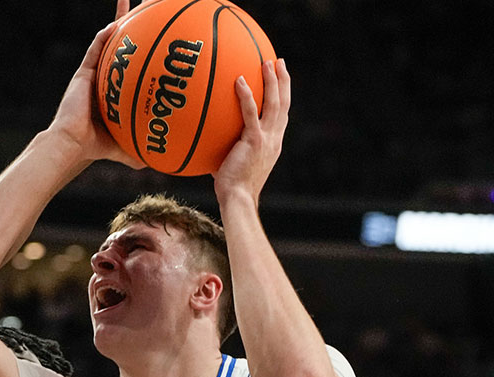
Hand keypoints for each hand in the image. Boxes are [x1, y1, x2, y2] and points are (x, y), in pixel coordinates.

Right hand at [45, 1, 147, 168]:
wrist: (73, 143)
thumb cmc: (95, 147)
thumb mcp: (124, 148)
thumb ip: (138, 152)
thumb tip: (156, 165)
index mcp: (116, 89)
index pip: (132, 64)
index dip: (143, 49)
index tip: (157, 35)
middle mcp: (106, 76)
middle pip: (122, 44)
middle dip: (132, 23)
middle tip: (147, 5)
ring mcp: (94, 71)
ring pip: (108, 39)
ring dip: (118, 19)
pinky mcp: (83, 72)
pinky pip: (95, 49)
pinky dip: (105, 36)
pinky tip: (116, 25)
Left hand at [212, 58, 290, 202]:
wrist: (238, 199)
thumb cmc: (232, 188)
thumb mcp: (234, 163)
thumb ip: (228, 147)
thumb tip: (209, 138)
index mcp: (273, 143)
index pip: (281, 115)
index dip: (283, 95)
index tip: (280, 78)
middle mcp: (274, 139)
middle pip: (284, 104)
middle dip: (283, 81)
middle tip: (279, 61)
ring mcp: (267, 139)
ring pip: (274, 104)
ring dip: (272, 81)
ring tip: (267, 61)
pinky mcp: (255, 141)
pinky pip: (252, 114)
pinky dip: (247, 96)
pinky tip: (239, 80)